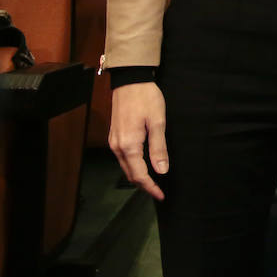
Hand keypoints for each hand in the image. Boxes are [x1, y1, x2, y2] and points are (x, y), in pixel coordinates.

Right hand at [109, 82, 167, 199]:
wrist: (130, 81)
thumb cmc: (146, 98)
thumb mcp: (158, 122)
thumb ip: (159, 148)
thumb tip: (162, 171)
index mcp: (129, 145)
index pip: (139, 174)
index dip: (151, 187)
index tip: (161, 196)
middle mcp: (117, 147)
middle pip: (130, 173)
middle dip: (144, 185)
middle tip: (159, 192)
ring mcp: (113, 141)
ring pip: (125, 166)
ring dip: (138, 176)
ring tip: (153, 182)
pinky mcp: (115, 136)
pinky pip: (123, 157)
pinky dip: (133, 166)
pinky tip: (143, 165)